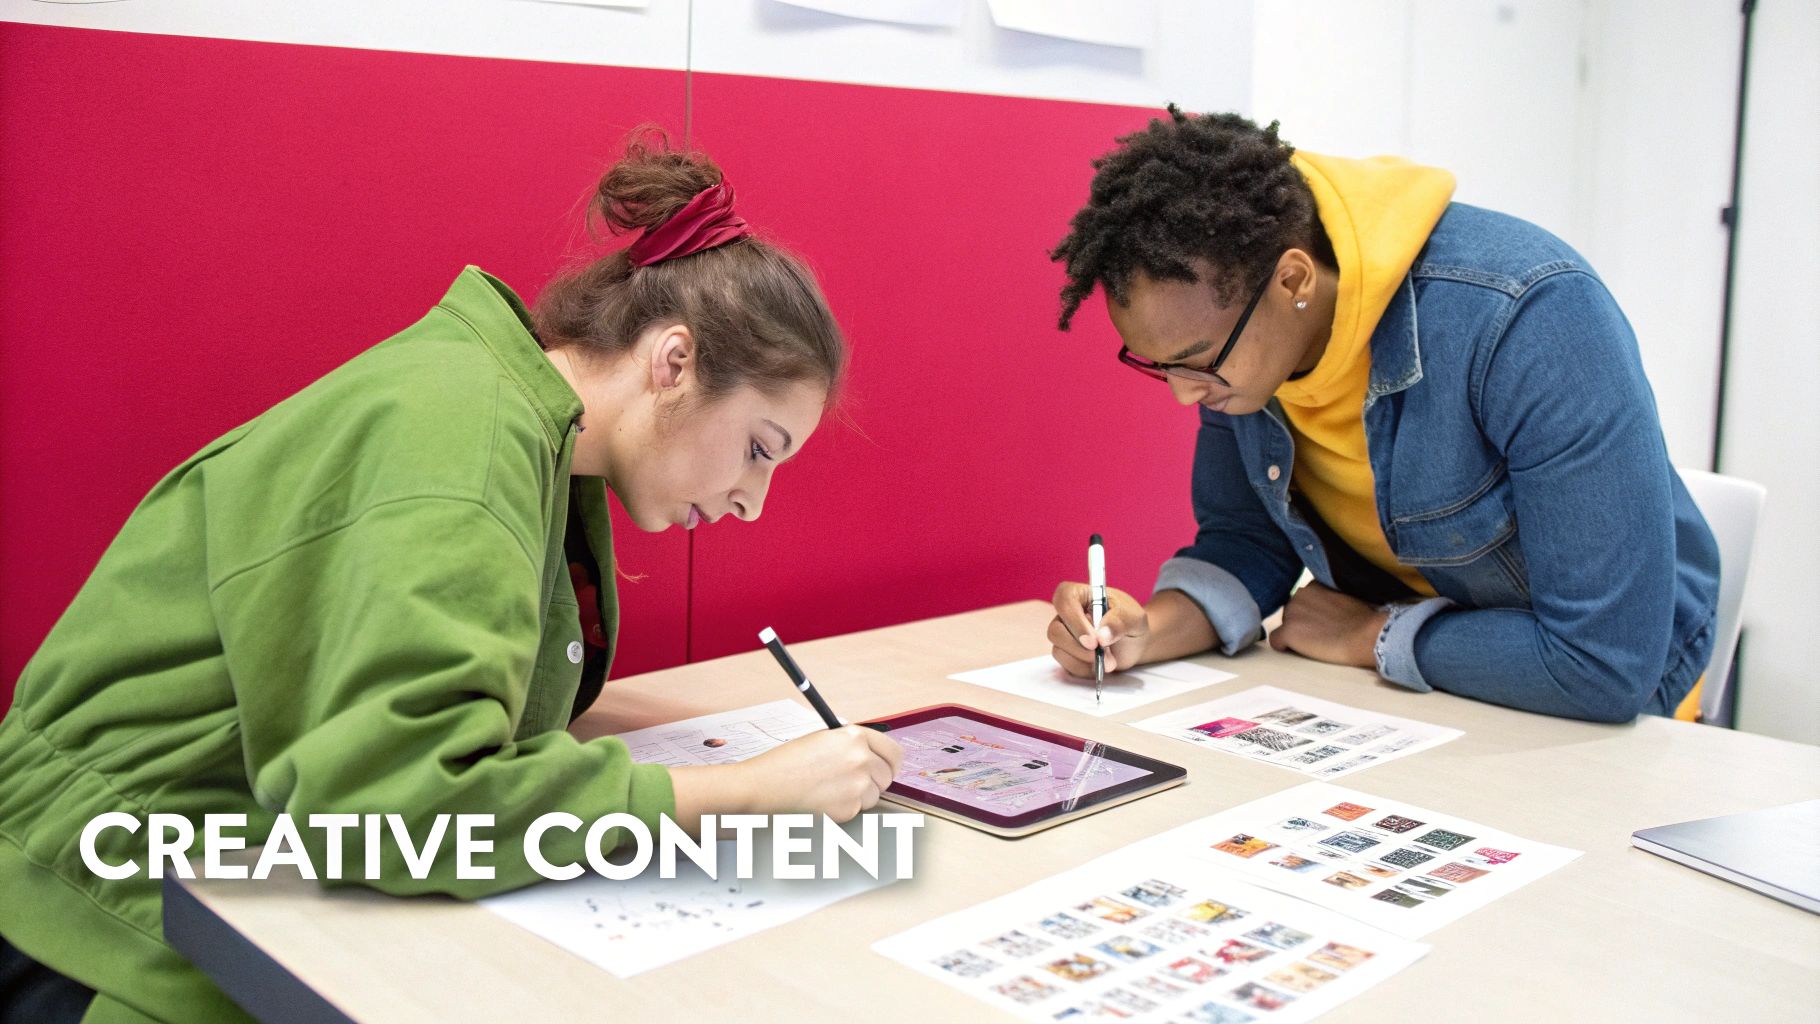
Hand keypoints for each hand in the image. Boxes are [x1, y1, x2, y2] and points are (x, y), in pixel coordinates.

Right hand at [736, 726, 903, 820]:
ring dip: (859, 796)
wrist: (764, 786)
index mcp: (854, 736)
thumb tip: (872, 756)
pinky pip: (858, 810)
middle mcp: (860, 759)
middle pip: (888, 775)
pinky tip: (823, 800)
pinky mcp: (849, 808)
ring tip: (830, 789)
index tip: (887, 767)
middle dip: (875, 780)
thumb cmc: (786, 763)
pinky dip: (845, 808)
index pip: (894, 751)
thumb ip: (851, 745)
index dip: (891, 761)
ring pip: (874, 795)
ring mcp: (856, 785)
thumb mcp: (822, 740)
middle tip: (855, 782)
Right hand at [1049, 581, 1149, 677]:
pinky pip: (1066, 665)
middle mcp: (1067, 614)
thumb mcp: (1134, 617)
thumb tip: (1102, 636)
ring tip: (1109, 661)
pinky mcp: (1067, 654)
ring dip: (1084, 661)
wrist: (1135, 640)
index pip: (1064, 600)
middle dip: (1078, 648)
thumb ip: (1120, 622)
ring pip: (1059, 650)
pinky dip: (1085, 669)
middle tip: (1100, 655)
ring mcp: (1064, 635)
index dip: (1075, 621)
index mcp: (1080, 595)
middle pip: (1056, 631)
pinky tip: (1100, 666)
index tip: (1094, 640)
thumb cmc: (1130, 621)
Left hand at [1267, 581, 1388, 669]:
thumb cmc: (1364, 620)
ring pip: (1284, 627)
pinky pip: (1276, 641)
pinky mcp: (1288, 632)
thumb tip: (1325, 610)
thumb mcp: (1344, 597)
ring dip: (1295, 635)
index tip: (1324, 623)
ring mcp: (1291, 613)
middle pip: (1291, 614)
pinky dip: (1285, 647)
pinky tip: (1302, 650)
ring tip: (1316, 643)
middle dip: (1301, 624)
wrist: (1366, 634)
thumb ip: (1327, 599)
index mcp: (1313, 585)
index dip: (1310, 615)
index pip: (1302, 602)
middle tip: (1321, 635)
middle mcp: (1299, 594)